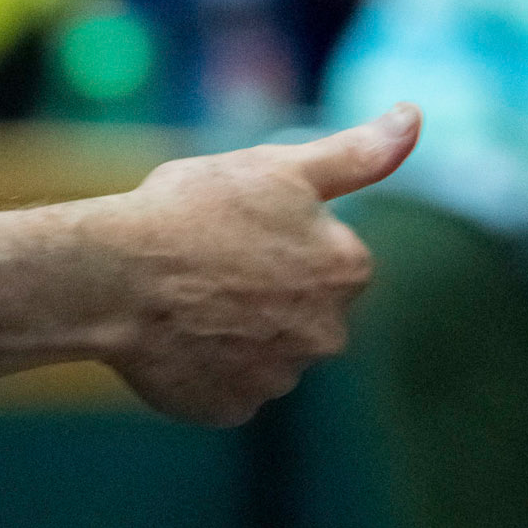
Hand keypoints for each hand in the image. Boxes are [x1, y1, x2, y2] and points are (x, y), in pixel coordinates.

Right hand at [93, 105, 419, 425]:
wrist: (114, 275)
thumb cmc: (194, 210)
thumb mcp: (278, 166)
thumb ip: (355, 153)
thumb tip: (412, 118)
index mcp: (346, 271)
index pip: (332, 255)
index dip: (283, 235)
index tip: (242, 223)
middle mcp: (327, 335)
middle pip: (303, 306)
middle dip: (268, 286)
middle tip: (211, 256)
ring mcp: (279, 379)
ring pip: (266, 346)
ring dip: (238, 326)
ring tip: (186, 292)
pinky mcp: (232, 409)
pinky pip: (228, 382)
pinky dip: (207, 361)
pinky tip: (176, 331)